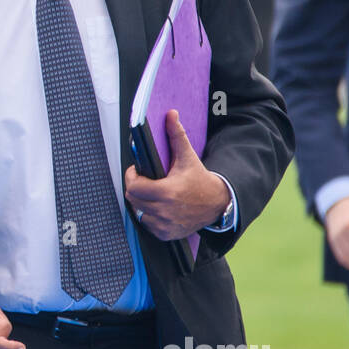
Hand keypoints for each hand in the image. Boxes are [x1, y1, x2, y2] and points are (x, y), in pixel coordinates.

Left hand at [124, 109, 228, 240]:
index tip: (137, 171)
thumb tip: (170, 114)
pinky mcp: (166, 234)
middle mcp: (165, 211)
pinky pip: (146, 225)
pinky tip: (157, 206)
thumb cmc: (199, 178)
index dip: (132, 177)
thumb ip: (176, 135)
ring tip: (150, 192)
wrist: (217, 203)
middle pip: (133, 200)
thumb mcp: (187, 157)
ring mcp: (165, 225)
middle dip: (135, 188)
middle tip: (144, 181)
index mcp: (168, 192)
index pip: (133, 187)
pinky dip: (148, 216)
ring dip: (140, 202)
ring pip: (138, 212)